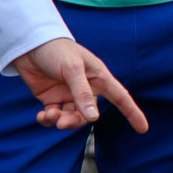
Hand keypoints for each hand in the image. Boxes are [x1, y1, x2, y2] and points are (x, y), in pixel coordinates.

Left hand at [11, 37, 148, 133]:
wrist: (28, 44)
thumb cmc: (56, 50)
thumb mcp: (72, 69)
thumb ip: (82, 93)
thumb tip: (94, 118)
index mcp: (98, 77)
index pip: (120, 97)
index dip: (132, 113)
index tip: (143, 129)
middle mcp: (85, 88)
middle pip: (88, 114)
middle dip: (76, 121)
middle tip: (62, 123)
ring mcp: (68, 94)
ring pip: (71, 117)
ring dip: (61, 121)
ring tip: (49, 117)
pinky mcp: (51, 98)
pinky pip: (54, 116)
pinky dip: (48, 119)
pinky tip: (41, 117)